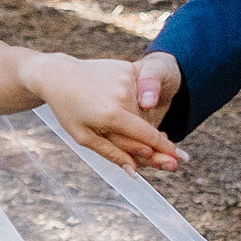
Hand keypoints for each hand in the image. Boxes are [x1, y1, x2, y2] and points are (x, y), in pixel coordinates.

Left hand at [29, 55, 182, 174]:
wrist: (60, 75)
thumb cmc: (68, 110)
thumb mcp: (84, 137)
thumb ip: (113, 153)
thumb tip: (135, 172)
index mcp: (111, 114)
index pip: (146, 135)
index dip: (164, 148)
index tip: (180, 158)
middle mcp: (122, 95)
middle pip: (145, 125)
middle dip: (154, 141)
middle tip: (169, 155)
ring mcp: (126, 79)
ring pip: (141, 110)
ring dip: (138, 120)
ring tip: (110, 117)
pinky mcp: (126, 68)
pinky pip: (137, 93)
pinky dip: (132, 102)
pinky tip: (110, 102)